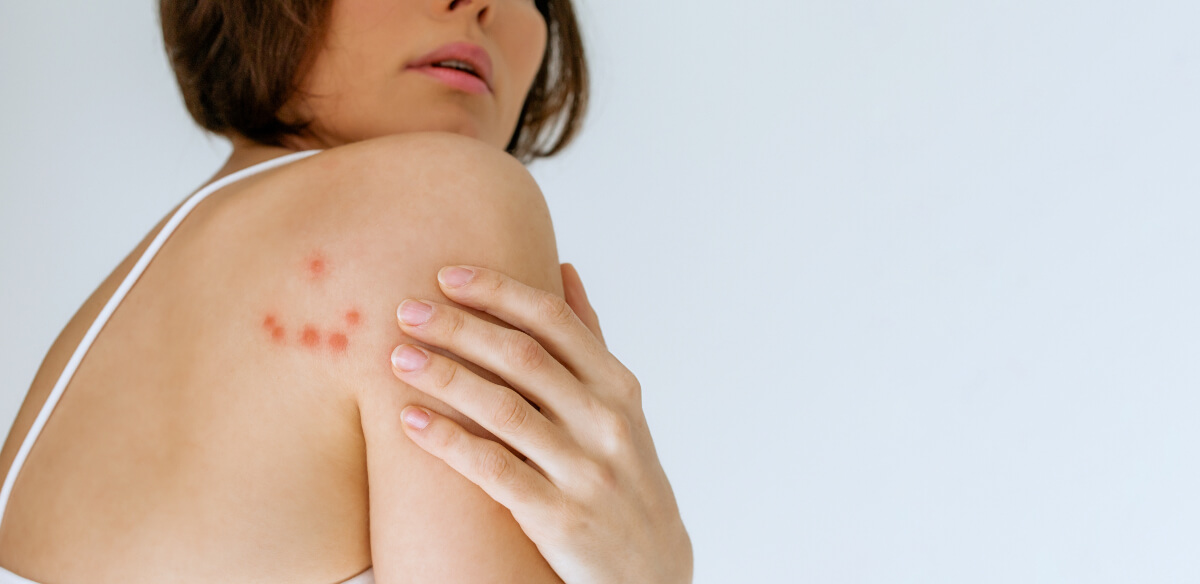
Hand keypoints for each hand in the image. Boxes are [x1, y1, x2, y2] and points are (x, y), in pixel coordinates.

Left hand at [389, 263, 692, 583]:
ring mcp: (584, 471)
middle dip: (461, 328)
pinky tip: (411, 422)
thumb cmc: (623, 474)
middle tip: (407, 311)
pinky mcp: (558, 518)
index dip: (499, 292)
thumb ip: (589, 340)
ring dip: (446, 377)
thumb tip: (562, 270)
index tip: (448, 275)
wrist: (648, 569)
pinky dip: (449, 442)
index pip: (555, 321)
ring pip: (505, 410)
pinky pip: (494, 470)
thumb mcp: (620, 406)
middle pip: (524, 358)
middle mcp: (605, 422)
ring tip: (398, 358)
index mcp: (618, 387)